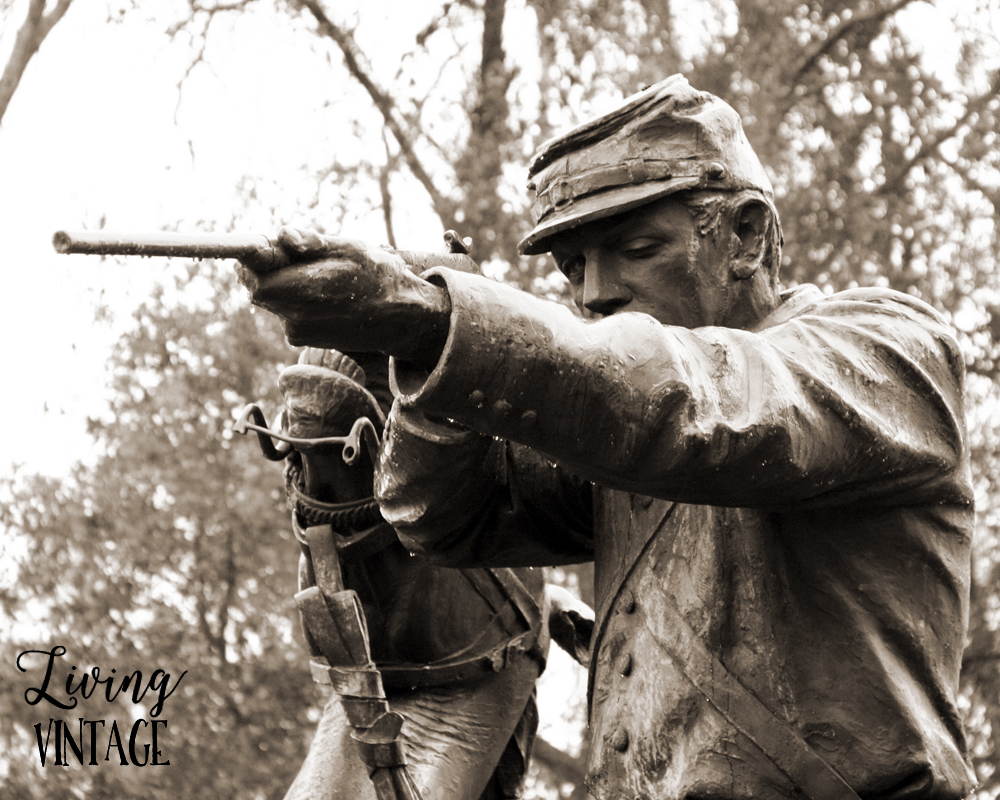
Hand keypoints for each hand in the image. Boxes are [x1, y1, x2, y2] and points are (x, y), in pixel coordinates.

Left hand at [237, 227, 450, 365]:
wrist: (400, 319)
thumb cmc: (377, 278)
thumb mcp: (346, 248)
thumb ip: (308, 242)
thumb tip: (281, 236)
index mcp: (301, 291)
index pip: (251, 275)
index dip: (253, 257)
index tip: (266, 245)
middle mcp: (293, 317)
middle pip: (260, 287)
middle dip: (270, 268)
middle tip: (298, 255)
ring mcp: (297, 332)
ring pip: (275, 298)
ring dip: (287, 282)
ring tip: (325, 275)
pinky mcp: (304, 339)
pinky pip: (289, 311)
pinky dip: (299, 298)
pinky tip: (329, 294)